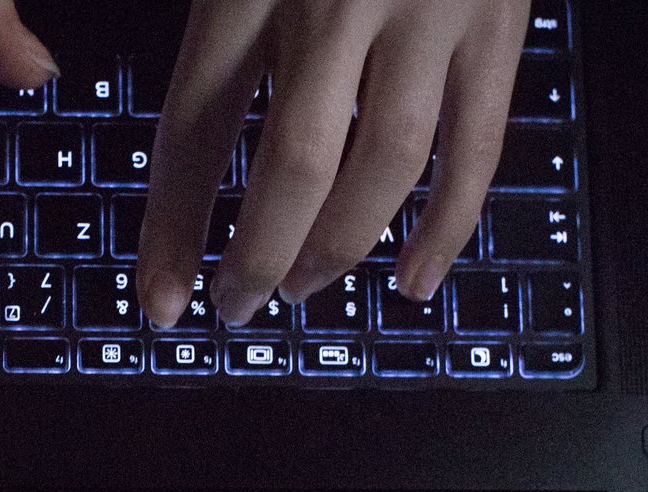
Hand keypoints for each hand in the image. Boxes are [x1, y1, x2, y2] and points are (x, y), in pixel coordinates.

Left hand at [137, 0, 527, 328]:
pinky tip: (414, 278)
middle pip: (292, 165)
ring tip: (305, 288)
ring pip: (385, 167)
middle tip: (234, 306)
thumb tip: (148, 110)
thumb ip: (211, 14)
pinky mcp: (499, 21)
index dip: (173, 227)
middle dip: (257, 255)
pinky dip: (449, 225)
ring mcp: (429, 13)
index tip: (155, 297)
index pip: (197, 126)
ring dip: (341, 248)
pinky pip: (478, 146)